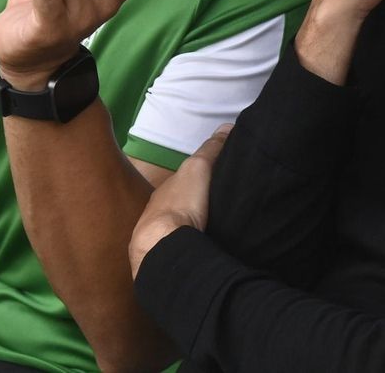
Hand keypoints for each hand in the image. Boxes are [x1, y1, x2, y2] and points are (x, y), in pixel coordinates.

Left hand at [129, 124, 229, 277]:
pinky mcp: (166, 257)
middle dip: (196, 205)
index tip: (216, 181)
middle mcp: (158, 213)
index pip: (183, 182)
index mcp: (165, 193)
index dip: (199, 180)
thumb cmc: (181, 202)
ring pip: (179, 228)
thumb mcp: (199, 168)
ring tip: (214, 228)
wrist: (162, 245)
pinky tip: (203, 248)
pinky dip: (191, 243)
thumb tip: (225, 126)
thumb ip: (211, 150)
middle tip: (219, 206)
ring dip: (192, 226)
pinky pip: (181, 245)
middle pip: (181, 206)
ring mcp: (159, 237)